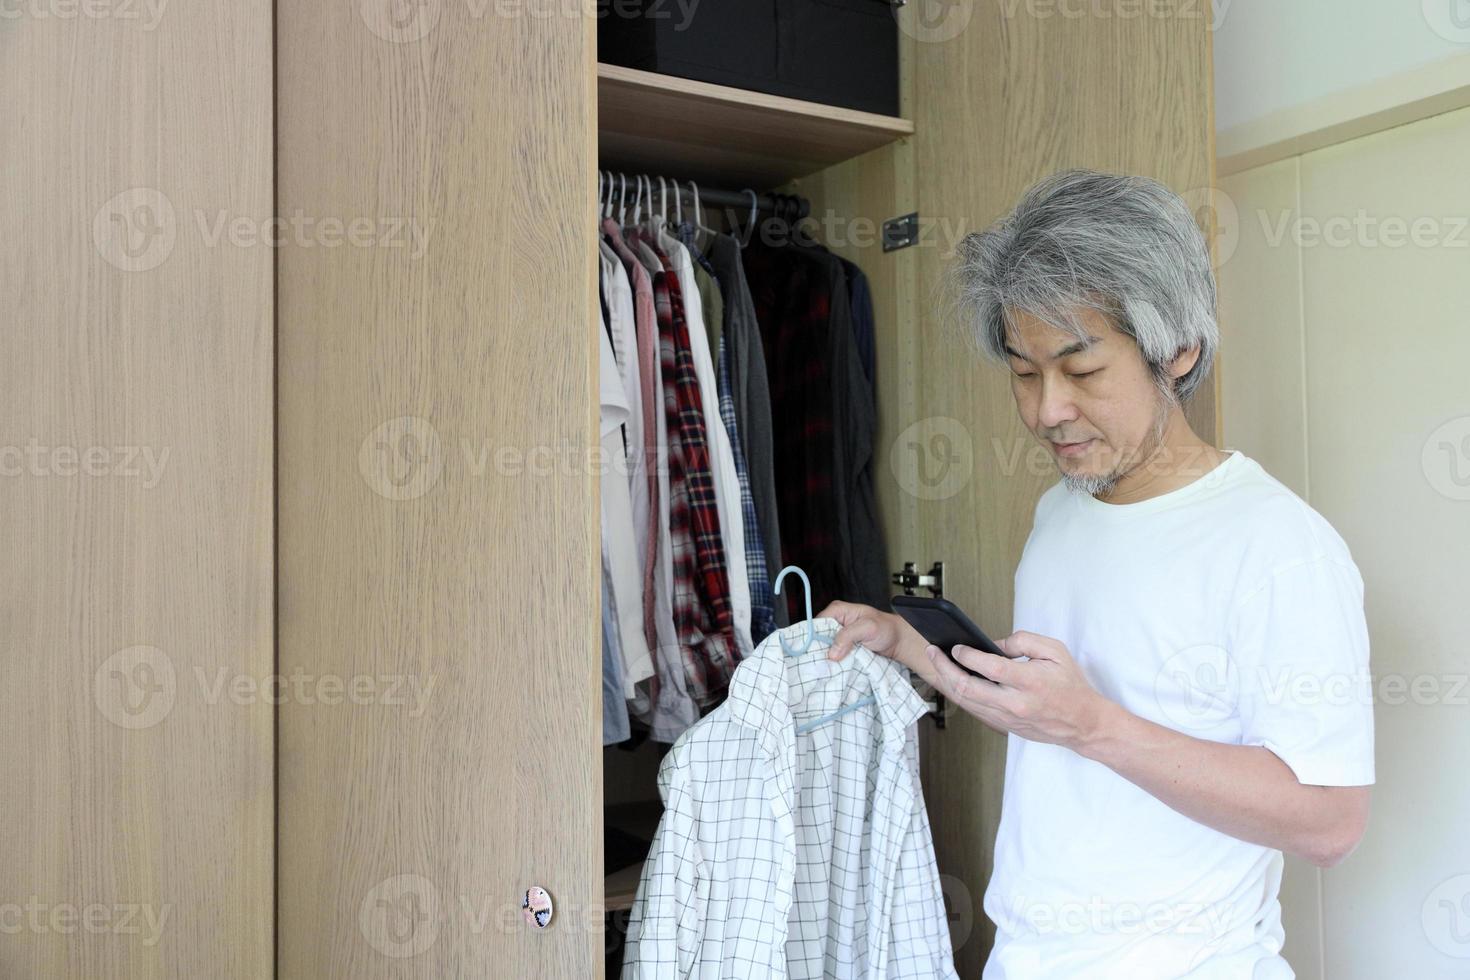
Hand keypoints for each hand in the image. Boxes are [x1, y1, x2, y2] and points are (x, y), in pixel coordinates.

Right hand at [815, 600, 917, 666]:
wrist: (897, 641)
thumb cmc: (886, 628)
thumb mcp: (868, 628)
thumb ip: (849, 635)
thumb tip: (832, 652)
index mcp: (837, 610)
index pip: (817, 624)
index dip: (813, 638)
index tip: (815, 652)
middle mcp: (835, 622)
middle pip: (817, 637)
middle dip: (819, 650)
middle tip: (820, 663)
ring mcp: (838, 636)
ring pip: (824, 648)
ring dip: (826, 658)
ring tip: (826, 668)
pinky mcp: (842, 648)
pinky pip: (832, 655)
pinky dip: (833, 662)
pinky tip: (833, 668)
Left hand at [927, 630, 1114, 750]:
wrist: (1083, 723)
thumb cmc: (1071, 684)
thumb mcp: (1055, 651)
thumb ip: (1023, 641)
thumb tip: (993, 644)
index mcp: (1030, 682)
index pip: (990, 668)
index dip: (968, 656)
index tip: (956, 646)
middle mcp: (1016, 703)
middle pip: (968, 688)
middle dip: (944, 668)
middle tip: (933, 651)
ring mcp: (1008, 718)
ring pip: (966, 702)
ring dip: (947, 681)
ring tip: (937, 663)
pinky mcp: (1005, 726)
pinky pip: (975, 710)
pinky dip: (961, 695)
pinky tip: (953, 680)